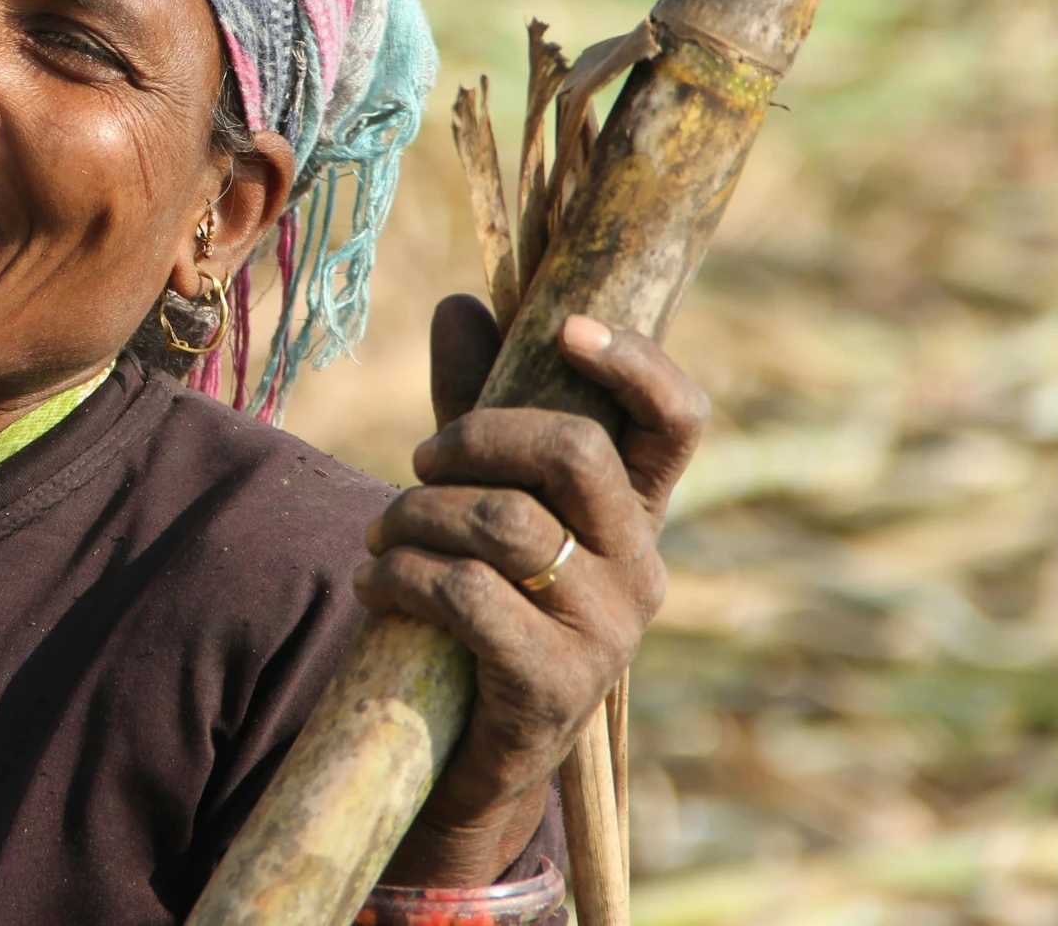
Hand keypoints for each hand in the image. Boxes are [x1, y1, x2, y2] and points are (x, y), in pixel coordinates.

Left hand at [352, 294, 709, 888]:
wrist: (468, 754)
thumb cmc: (482, 605)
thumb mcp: (483, 500)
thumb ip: (479, 407)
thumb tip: (459, 304)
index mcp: (637, 513)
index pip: (680, 419)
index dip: (635, 361)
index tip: (564, 326)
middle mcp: (642, 569)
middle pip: (575, 452)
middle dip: (475, 437)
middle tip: (421, 462)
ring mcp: (607, 634)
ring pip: (503, 523)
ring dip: (416, 515)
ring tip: (381, 535)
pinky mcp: (553, 686)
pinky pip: (466, 594)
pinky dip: (402, 576)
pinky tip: (376, 584)